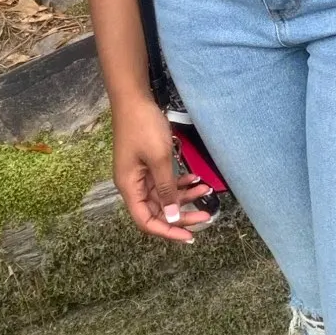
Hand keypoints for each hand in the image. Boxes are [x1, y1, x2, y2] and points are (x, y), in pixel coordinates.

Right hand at [112, 94, 213, 241]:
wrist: (134, 98)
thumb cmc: (144, 127)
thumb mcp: (159, 159)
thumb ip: (166, 190)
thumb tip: (172, 217)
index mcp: (129, 188)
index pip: (146, 221)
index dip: (168, 231)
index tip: (190, 236)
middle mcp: (132, 185)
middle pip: (157, 211)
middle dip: (182, 214)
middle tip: (206, 216)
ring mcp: (140, 174)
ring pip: (164, 196)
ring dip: (184, 196)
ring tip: (205, 189)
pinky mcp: (148, 164)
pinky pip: (164, 181)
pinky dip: (180, 182)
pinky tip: (196, 177)